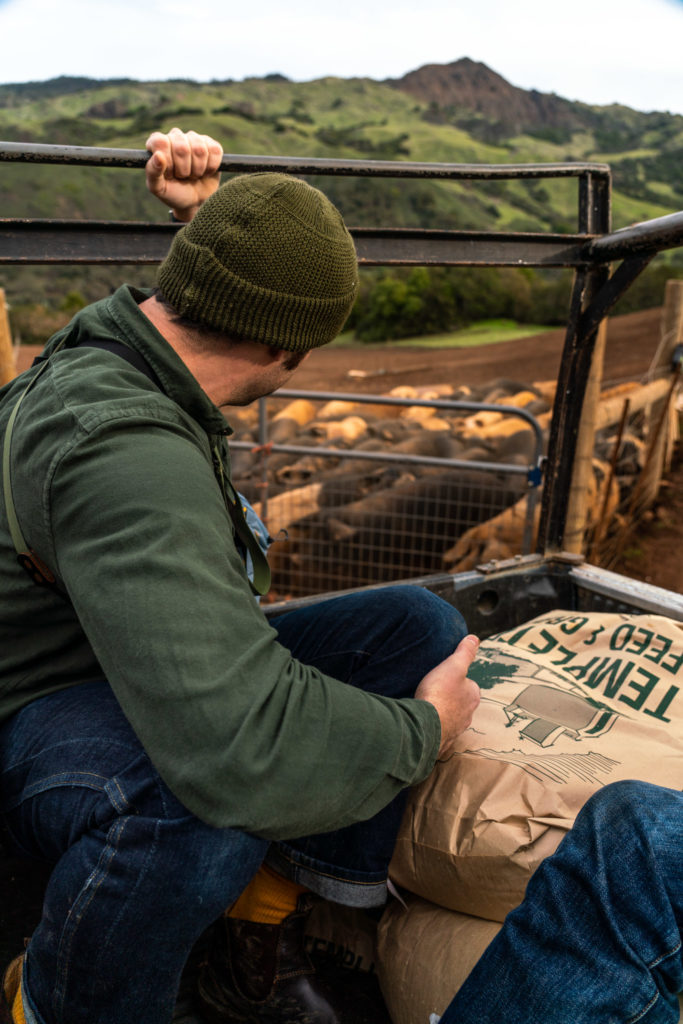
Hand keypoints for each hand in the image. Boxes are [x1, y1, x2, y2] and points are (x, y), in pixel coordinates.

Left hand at [145, 127, 222, 221]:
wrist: (194, 202)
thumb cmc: (173, 193)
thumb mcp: (158, 188)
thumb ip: (153, 173)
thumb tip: (158, 156)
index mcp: (158, 143)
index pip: (161, 142)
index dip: (167, 161)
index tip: (169, 174)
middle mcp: (176, 136)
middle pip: (181, 147)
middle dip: (183, 169)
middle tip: (182, 177)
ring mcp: (195, 139)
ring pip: (199, 149)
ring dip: (197, 170)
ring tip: (193, 175)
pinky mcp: (212, 145)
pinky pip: (215, 151)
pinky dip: (211, 167)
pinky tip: (205, 172)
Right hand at [414, 634, 480, 759]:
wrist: (424, 726)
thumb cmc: (440, 694)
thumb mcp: (453, 666)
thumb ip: (464, 653)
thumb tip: (474, 639)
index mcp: (472, 696)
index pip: (469, 685)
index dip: (457, 679)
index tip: (444, 676)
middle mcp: (467, 715)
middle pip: (460, 703)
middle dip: (450, 699)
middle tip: (433, 691)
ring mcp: (454, 730)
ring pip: (450, 719)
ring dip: (441, 714)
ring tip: (426, 707)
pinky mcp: (441, 742)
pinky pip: (438, 733)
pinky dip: (433, 728)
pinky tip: (422, 724)